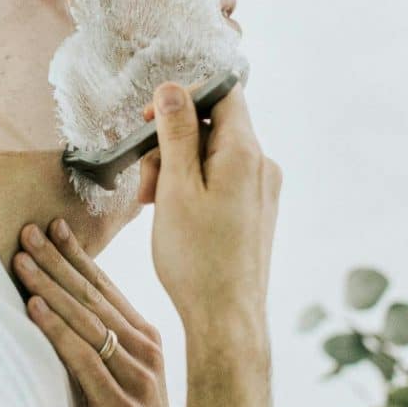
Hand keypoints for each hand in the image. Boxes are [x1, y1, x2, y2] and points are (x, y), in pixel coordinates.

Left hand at [14, 220, 178, 406]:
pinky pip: (83, 359)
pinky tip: (33, 309)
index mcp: (146, 342)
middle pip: (93, 297)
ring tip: (22, 260)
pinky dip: (56, 330)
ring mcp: (137, 378)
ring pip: (86, 321)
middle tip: (28, 231)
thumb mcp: (124, 383)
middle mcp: (146, 351)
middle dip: (58, 261)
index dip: (78, 256)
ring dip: (49, 287)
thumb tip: (65, 316)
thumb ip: (103, 349)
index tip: (54, 226)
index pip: (106, 289)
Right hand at [145, 83, 281, 334]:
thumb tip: (172, 89)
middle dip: (171, 143)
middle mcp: (261, 166)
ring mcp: (261, 189)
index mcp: (245, 153)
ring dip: (177, 169)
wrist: (225, 317)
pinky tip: (174, 215)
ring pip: (212, 156)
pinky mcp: (254, 210)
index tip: (150, 120)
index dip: (184, 97)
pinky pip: (221, 181)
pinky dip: (193, 188)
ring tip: (154, 204)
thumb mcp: (176, 187)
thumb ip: (176, 133)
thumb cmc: (197, 258)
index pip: (223, 92)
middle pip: (212, 126)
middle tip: (147, 181)